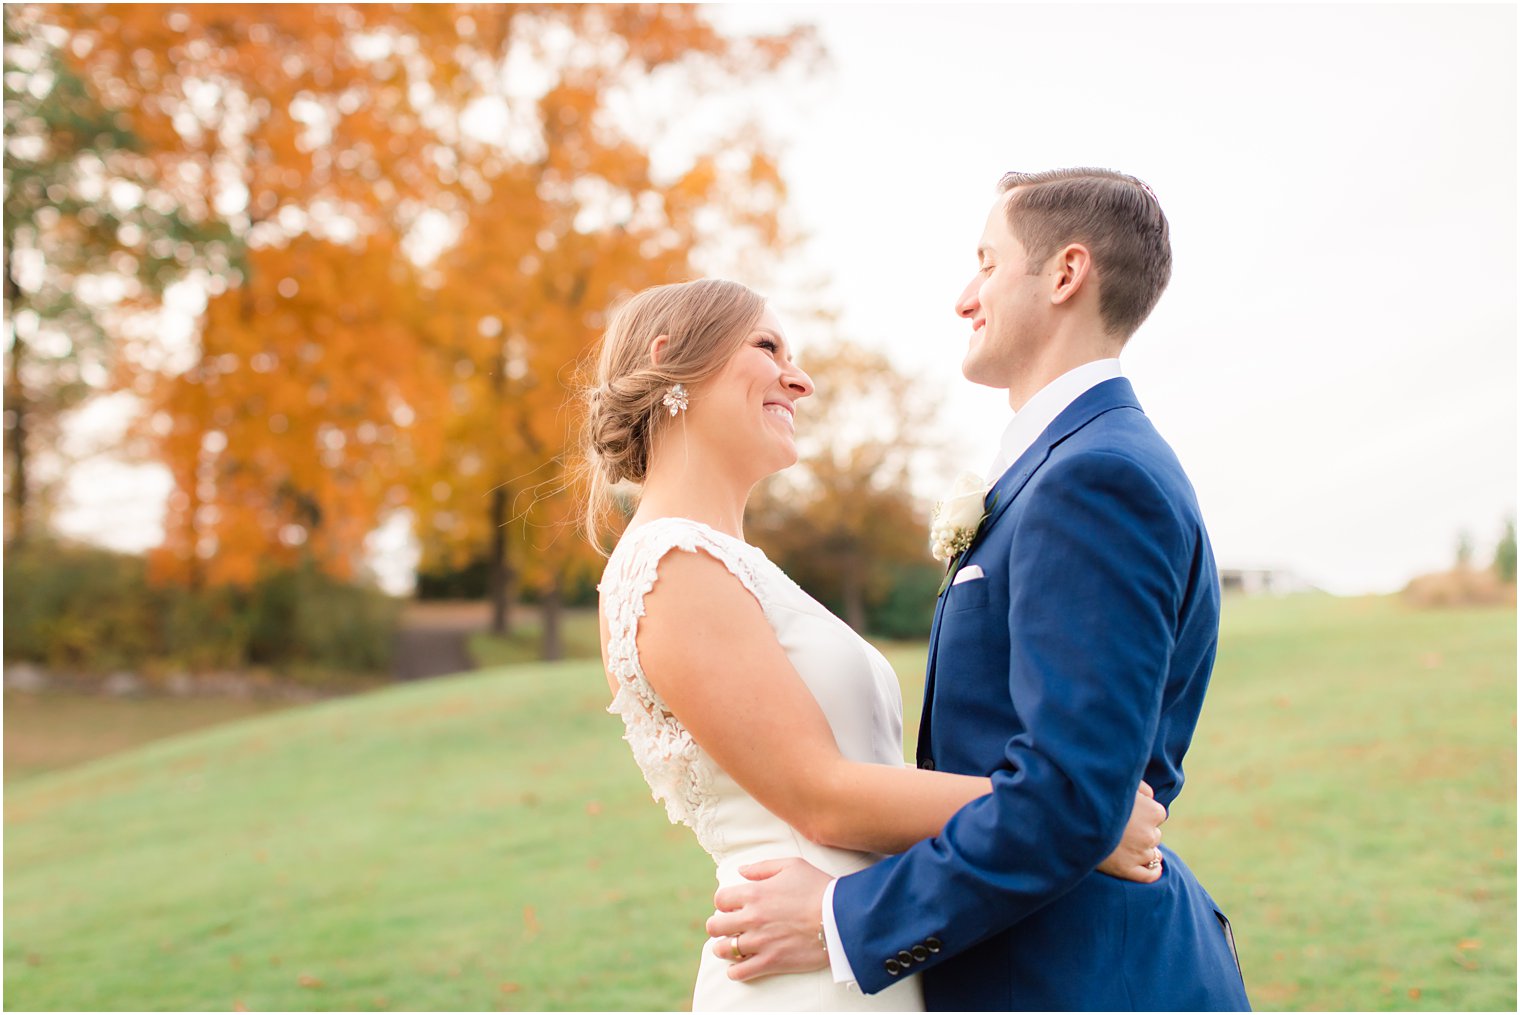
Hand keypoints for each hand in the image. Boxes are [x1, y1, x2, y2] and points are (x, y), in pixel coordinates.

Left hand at [705, 857, 831, 981]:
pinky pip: (739, 972)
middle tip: (728, 928)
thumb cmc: (819, 888)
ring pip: (723, 950)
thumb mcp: (792, 866)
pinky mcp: (771, 962)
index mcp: (754, 893)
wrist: (841, 918)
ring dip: (724, 948)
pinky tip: (740, 966)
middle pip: (715, 926)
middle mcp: (752, 917)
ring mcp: (760, 942)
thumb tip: (741, 871)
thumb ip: (762, 867)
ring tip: (732, 947)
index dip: (724, 903)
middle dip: (718, 926)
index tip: (733, 907)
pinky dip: (735, 971)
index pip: (720, 899)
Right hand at [1096, 780, 1165, 882]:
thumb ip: (1141, 786)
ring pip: (1152, 853)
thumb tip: (1151, 796)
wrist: (1069, 817)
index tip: (1129, 810)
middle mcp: (1150, 834)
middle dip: (1142, 830)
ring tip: (1125, 843)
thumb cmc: (1094, 796)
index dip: (1144, 811)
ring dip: (1143, 849)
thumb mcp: (1119, 782)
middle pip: (1154, 834)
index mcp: (1153, 811)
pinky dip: (1153, 871)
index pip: (1158, 814)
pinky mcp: (1126, 870)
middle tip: (1121, 825)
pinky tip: (1153, 867)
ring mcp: (1139, 854)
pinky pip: (1149, 875)